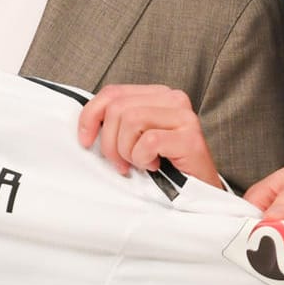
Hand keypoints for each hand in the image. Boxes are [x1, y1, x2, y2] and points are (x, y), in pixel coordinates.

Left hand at [77, 84, 221, 187]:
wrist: (198, 192)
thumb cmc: (163, 166)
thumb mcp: (134, 139)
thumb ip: (117, 122)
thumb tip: (87, 123)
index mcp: (157, 94)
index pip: (112, 92)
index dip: (91, 116)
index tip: (85, 141)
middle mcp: (173, 98)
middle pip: (118, 108)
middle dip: (109, 142)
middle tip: (120, 164)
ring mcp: (184, 116)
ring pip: (131, 120)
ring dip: (127, 151)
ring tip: (139, 164)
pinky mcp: (190, 137)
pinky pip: (148, 142)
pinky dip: (143, 159)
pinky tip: (154, 166)